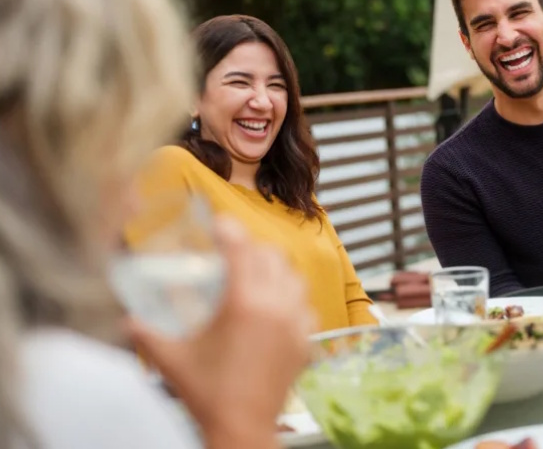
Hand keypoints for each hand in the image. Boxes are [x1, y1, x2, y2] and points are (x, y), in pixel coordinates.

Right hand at [127, 218, 313, 448]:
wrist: (242, 430)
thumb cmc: (207, 394)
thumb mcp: (171, 360)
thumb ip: (146, 334)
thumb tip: (126, 318)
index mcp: (244, 303)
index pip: (241, 250)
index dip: (229, 231)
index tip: (219, 223)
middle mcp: (276, 306)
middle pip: (270, 256)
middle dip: (251, 248)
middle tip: (233, 252)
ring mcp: (295, 323)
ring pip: (294, 277)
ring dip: (276, 269)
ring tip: (257, 274)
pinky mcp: (305, 341)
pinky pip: (306, 306)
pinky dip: (293, 299)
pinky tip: (279, 306)